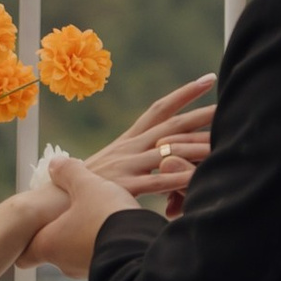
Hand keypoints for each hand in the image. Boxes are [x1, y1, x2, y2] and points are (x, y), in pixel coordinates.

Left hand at [19, 149, 133, 278]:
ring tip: (99, 215)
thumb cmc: (106, 215)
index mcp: (49, 245)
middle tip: (71, 211)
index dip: (24, 242)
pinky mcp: (110, 272)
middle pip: (54, 248)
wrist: (143, 246)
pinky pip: (100, 254)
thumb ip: (68, 173)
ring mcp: (87, 270)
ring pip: (79, 251)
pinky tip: (117, 227)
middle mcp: (65, 264)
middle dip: (61, 230)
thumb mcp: (86, 185)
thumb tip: (55, 164)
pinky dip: (105, 242)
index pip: (24, 255)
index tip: (28, 231)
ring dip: (85, 235)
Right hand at [77, 75, 216, 209]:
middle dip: (201, 114)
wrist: (51, 201)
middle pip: (171, 125)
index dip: (184, 93)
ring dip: (196, 146)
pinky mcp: (121, 186)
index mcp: (128, 140)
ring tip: (222, 142)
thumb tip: (155, 158)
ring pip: (167, 151)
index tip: (209, 79)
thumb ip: (132, 161)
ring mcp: (126, 165)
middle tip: (228, 104)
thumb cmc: (81, 188)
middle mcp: (129, 147)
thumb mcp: (110, 167)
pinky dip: (174, 178)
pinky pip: (153, 182)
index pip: (159, 109)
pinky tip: (194, 177)